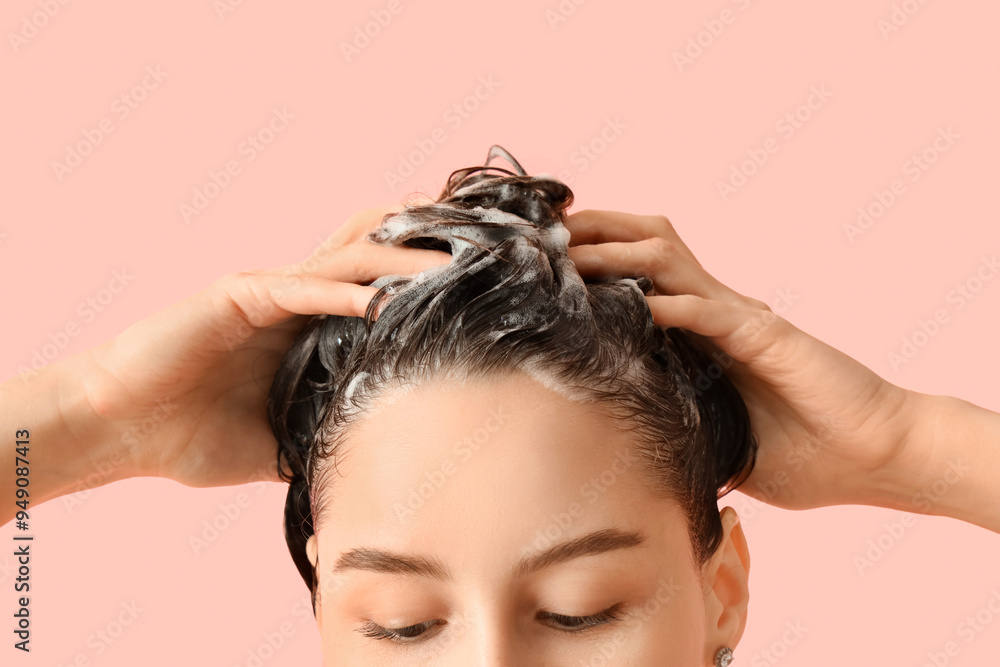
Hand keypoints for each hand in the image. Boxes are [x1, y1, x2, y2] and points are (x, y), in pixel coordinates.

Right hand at [78, 205, 450, 489]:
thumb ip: (321, 441)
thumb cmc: (191, 437)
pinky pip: (301, 286)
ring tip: (450, 264)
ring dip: (397, 261)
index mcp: (307, 329)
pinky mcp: (239, 294)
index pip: (376, 293)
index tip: (477, 290)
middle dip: (424, 253)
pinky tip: (384, 300)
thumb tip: (373, 470)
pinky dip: (344, 291)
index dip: (422, 285)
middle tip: (483, 253)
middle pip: (372, 261)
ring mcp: (269, 291)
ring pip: (346, 261)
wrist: (120, 429)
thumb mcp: (278, 445)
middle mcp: (295, 299)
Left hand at [562, 209, 917, 510]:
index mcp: (706, 333)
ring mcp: (744, 321)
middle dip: (599, 233)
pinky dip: (673, 306)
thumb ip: (681, 428)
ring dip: (620, 254)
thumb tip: (631, 449)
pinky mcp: (769, 339)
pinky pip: (712, 313)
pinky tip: (638, 306)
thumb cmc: (805, 455)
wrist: (874, 457)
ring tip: (574, 253)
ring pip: (672, 264)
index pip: (644, 278)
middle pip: (651, 249)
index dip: (599, 260)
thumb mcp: (721, 442)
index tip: (552, 261)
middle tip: (549, 233)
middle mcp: (721, 313)